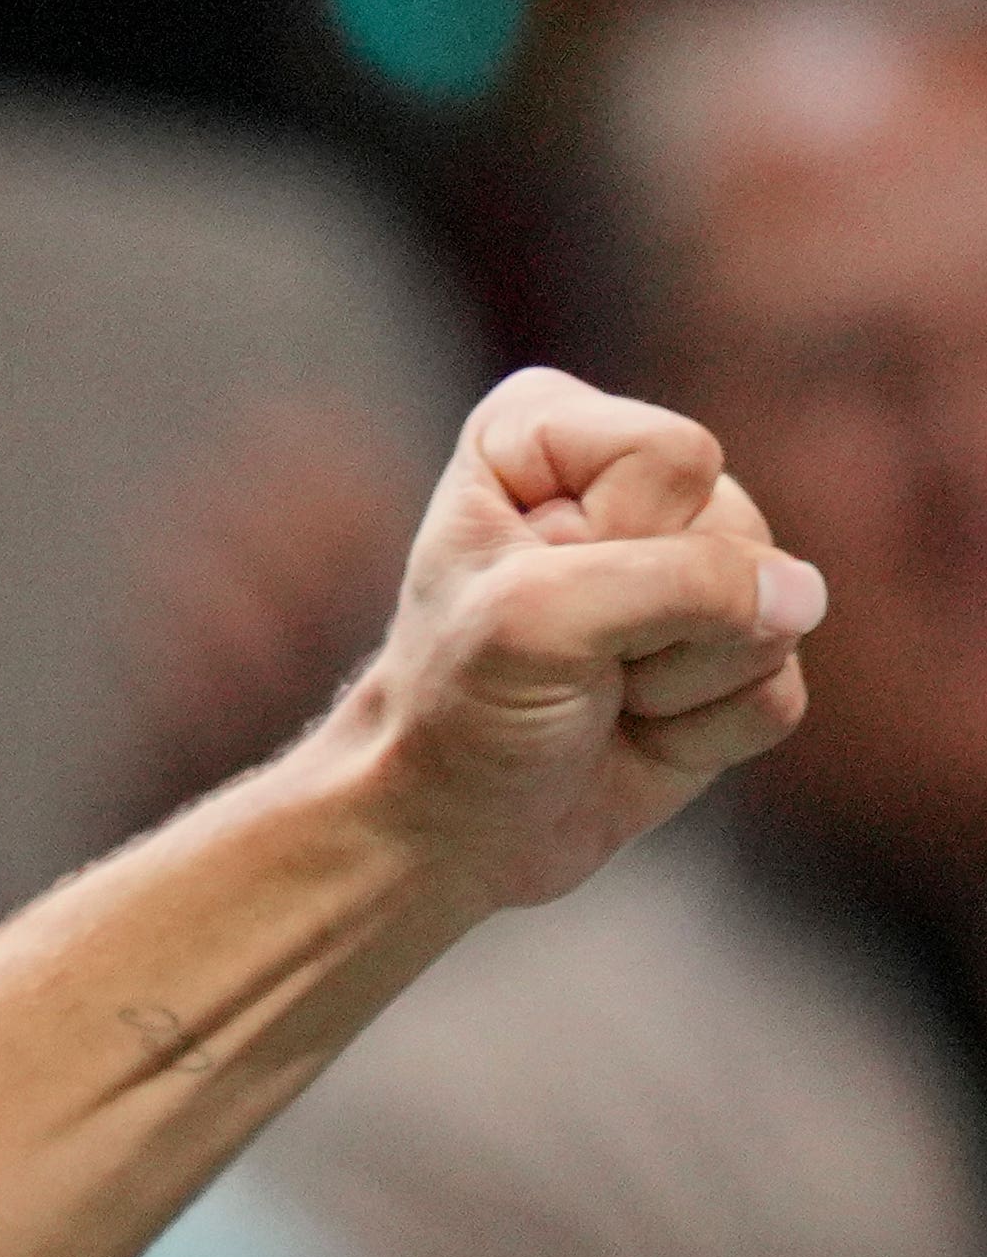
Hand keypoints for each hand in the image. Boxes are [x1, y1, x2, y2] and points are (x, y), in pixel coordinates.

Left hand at [323, 369, 823, 909]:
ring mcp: (687, 565)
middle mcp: (624, 482)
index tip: (534, 590)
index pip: (674, 454)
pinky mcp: (731, 651)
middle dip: (652, 621)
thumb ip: (683, 583)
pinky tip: (636, 731)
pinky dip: (704, 731)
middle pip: (734, 529)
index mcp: (542, 431)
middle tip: (567, 659)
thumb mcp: (538, 622)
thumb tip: (804, 595)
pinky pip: (781, 684)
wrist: (452, 825)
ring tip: (595, 692)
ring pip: (775, 609)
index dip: (619, 538)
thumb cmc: (461, 706)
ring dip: (678, 681)